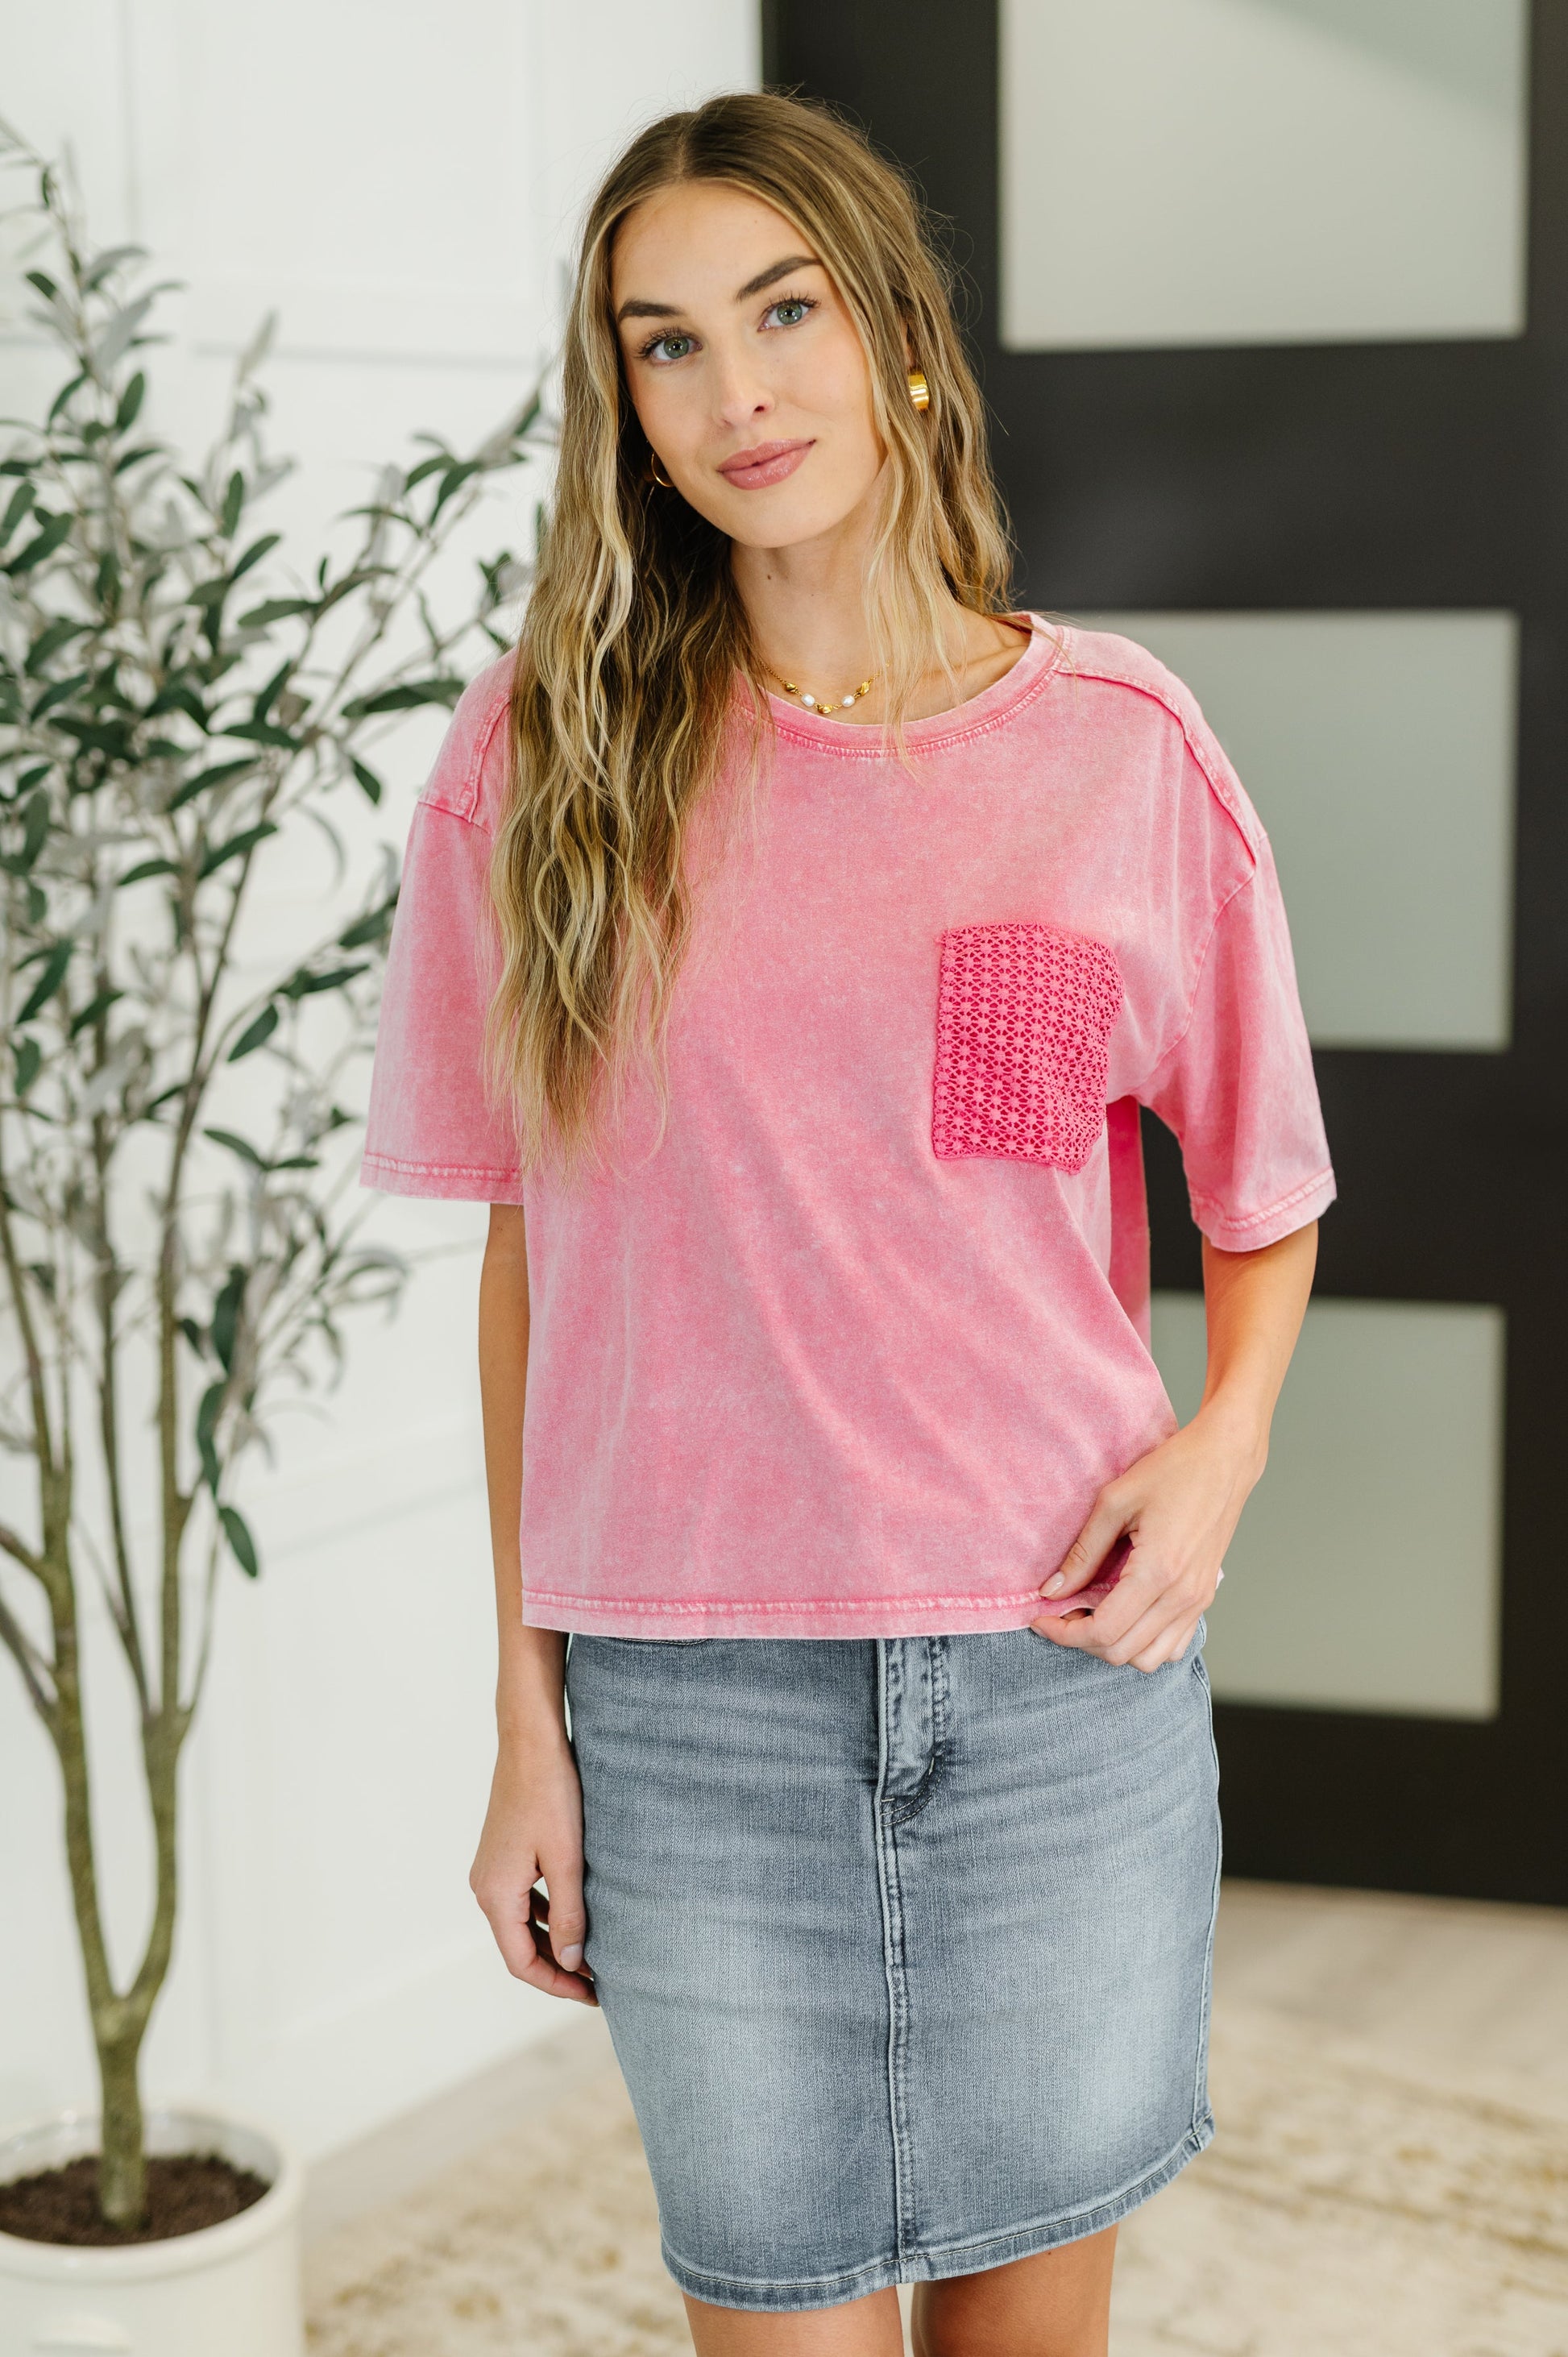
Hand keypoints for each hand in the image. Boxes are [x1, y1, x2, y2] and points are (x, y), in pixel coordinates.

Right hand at [470, 1728, 597, 2004]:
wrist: (531, 1742)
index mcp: (496, 1894)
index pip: (521, 1962)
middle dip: (557, 1968)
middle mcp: (485, 1887)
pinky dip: (545, 1916)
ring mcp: (491, 1870)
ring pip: (520, 1924)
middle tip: (599, 1981)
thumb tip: (573, 1963)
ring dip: (552, 1942)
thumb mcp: (567, 1860)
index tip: (593, 1994)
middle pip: (518, 1947)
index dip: (557, 1985)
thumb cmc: (551, 1795)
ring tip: (592, 1955)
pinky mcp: (502, 1854)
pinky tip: (573, 1916)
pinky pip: (521, 1899)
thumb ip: (569, 1916)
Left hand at [1031, 1406, 1263, 1671]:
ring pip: (1149, 1659)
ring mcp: (1197, 1601)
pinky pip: (1173, 1645)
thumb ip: (1082, 1552)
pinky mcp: (1204, 1598)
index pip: (1103, 1631)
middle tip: (1061, 1610)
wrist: (1225, 1460)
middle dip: (1082, 1640)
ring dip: (1114, 1645)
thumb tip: (1052, 1589)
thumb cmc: (1173, 1470)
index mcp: (1157, 1573)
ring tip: (1092, 1612)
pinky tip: (1124, 1613)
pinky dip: (1144, 1642)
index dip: (1063, 1632)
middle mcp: (1181, 1596)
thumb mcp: (1114, 1503)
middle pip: (1121, 1652)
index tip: (1040, 1617)